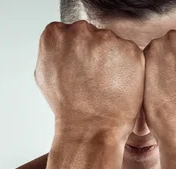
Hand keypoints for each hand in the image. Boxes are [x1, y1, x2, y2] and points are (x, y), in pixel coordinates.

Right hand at [35, 20, 144, 139]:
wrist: (89, 129)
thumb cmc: (68, 109)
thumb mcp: (45, 76)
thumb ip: (52, 53)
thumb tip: (60, 47)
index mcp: (55, 35)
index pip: (70, 33)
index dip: (77, 53)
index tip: (80, 68)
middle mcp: (79, 31)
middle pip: (92, 34)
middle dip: (95, 53)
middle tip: (94, 79)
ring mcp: (106, 39)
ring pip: (112, 43)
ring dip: (112, 60)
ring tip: (106, 85)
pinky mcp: (129, 50)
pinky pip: (130, 53)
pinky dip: (128, 68)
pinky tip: (118, 85)